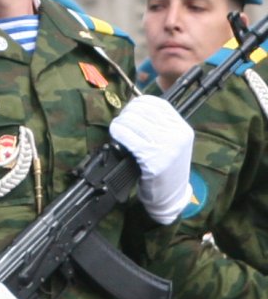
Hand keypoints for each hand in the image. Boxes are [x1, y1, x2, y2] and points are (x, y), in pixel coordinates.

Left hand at [110, 97, 195, 223]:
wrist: (170, 195)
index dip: (137, 103)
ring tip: (117, 129)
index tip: (129, 110)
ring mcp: (167, 147)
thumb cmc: (166, 168)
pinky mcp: (153, 159)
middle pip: (142, 110)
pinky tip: (116, 135)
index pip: (156, 103)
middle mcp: (177, 135)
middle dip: (126, 113)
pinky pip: (129, 136)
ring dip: (119, 123)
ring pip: (133, 121)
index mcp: (183, 128)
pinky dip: (118, 132)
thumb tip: (132, 106)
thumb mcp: (172, 142)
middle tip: (121, 122)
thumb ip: (159, 124)